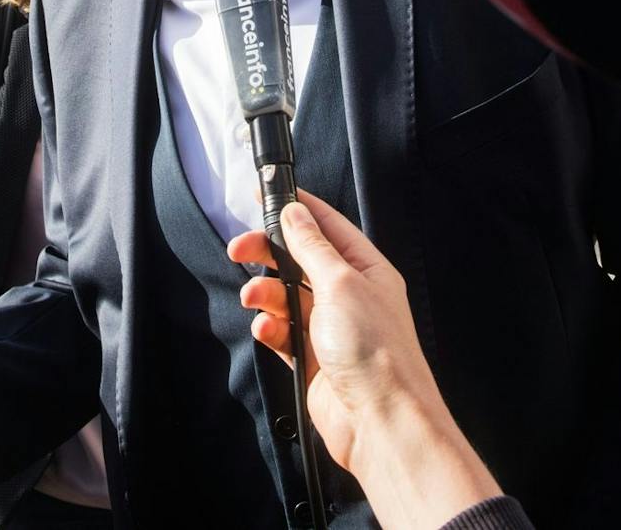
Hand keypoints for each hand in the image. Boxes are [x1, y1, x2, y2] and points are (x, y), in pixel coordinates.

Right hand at [228, 191, 501, 529]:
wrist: (380, 422)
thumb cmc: (376, 352)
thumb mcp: (340, 283)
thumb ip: (312, 248)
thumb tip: (295, 214)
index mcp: (366, 270)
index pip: (328, 227)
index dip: (297, 210)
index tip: (266, 198)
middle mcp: (349, 295)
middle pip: (299, 261)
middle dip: (268, 254)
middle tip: (239, 249)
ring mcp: (330, 328)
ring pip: (285, 297)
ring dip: (264, 294)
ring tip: (253, 298)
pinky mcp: (313, 358)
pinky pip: (282, 333)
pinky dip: (269, 328)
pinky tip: (266, 329)